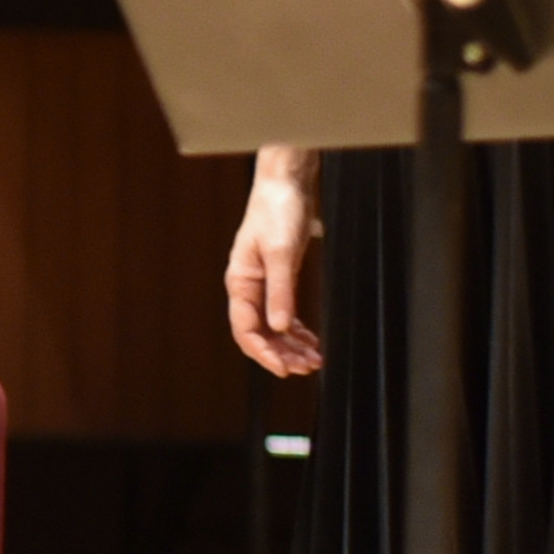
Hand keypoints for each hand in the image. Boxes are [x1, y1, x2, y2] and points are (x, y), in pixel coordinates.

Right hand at [224, 145, 320, 376]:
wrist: (287, 184)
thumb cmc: (278, 211)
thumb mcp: (282, 252)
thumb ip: (281, 291)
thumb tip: (280, 327)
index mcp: (241, 281)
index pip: (246, 328)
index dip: (263, 353)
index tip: (284, 369)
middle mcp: (249, 286)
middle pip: (259, 333)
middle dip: (281, 354)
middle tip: (306, 368)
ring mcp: (264, 283)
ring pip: (272, 326)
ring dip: (291, 345)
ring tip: (313, 360)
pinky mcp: (279, 278)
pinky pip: (284, 313)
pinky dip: (297, 330)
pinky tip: (311, 340)